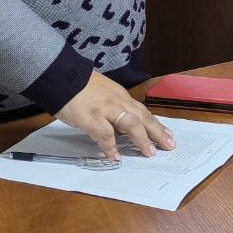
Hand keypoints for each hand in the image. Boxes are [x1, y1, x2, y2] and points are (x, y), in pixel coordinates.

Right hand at [56, 70, 175, 160]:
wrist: (62, 75)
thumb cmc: (79, 85)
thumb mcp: (103, 93)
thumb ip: (113, 108)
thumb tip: (119, 125)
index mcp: (121, 96)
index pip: (143, 112)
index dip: (156, 124)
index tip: (168, 134)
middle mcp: (118, 101)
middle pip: (143, 117)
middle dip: (158, 132)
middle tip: (170, 145)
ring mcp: (105, 109)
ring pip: (131, 124)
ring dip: (142, 139)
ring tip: (150, 153)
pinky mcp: (91, 117)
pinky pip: (105, 134)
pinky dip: (111, 146)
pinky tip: (115, 157)